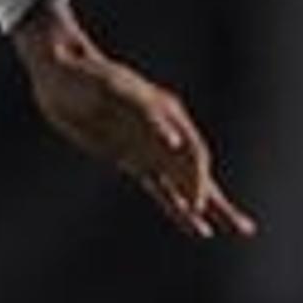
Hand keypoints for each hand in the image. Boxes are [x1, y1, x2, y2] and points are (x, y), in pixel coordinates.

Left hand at [8, 0, 258, 241]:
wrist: (60, 75)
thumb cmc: (85, 77)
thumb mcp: (112, 88)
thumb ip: (146, 114)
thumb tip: (175, 142)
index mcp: (165, 112)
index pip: (193, 152)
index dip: (197, 179)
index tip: (196, 203)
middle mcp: (164, 132)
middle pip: (198, 173)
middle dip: (219, 201)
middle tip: (242, 227)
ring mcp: (149, 148)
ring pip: (185, 185)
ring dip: (208, 208)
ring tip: (234, 227)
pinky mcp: (133, 161)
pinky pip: (161, 189)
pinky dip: (177, 208)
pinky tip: (194, 224)